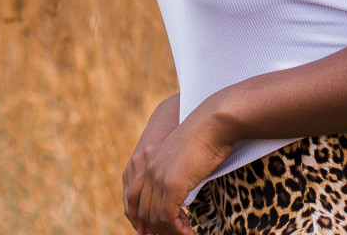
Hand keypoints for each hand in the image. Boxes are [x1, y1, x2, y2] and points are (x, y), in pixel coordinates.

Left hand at [123, 98, 236, 234]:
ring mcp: (158, 177)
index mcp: (148, 161)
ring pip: (155, 217)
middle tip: (175, 234)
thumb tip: (181, 183)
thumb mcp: (182, 154)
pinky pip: (168, 217)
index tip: (150, 231)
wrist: (214, 123)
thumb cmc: (206, 135)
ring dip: (170, 232)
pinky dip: (177, 230)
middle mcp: (148, 169)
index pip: (133, 197)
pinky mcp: (172, 184)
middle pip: (142, 211)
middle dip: (157, 228)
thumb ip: (174, 168)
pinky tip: (189, 232)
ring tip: (186, 234)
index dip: (139, 217)